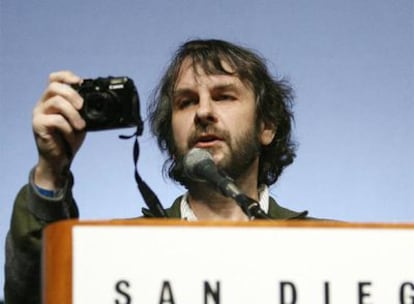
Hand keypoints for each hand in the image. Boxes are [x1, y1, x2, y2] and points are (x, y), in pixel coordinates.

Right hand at [32, 71, 85, 189]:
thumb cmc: (69, 139)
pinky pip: (55, 119)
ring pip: (56, 101)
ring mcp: (39, 113)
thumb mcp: (80, 121)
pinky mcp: (38, 125)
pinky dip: (67, 127)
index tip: (80, 82)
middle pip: (54, 86)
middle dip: (72, 94)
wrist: (60, 160)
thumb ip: (84, 110)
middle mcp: (43, 103)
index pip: (54, 78)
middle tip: (82, 106)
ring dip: (73, 113)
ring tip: (81, 126)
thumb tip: (100, 102)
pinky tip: (70, 135)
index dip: (67, 76)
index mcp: (53, 99)